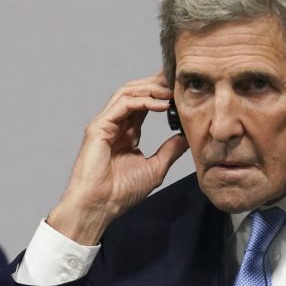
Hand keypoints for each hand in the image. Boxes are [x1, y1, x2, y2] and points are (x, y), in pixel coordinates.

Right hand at [48, 71, 188, 244]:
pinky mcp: (99, 127)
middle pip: (135, 92)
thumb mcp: (155, 168)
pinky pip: (122, 104)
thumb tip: (186, 137)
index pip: (144, 104)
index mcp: (126, 133)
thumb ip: (169, 150)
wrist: (100, 206)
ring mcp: (105, 124)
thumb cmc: (120, 192)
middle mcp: (115, 125)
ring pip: (127, 92)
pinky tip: (160, 104)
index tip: (181, 89)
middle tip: (177, 79)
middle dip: (156, 83)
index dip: (161, 94)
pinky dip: (142, 100)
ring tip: (170, 90)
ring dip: (150, 88)